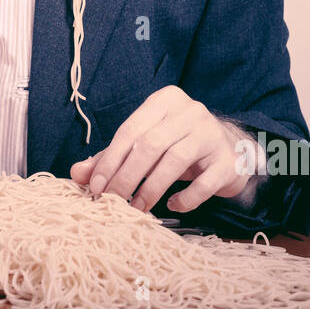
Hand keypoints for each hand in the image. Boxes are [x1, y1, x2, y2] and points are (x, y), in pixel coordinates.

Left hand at [68, 86, 261, 214]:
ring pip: (174, 160)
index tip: (95, 187)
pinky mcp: (228, 160)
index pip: (130, 130)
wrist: (231, 149)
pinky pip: (203, 183)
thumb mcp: (147, 144)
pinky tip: (173, 205)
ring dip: (150, 189)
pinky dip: (185, 198)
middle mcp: (190, 111)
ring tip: (137, 208)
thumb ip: (113, 156)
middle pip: (149, 144)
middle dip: (126, 177)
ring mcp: (212, 134)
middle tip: (112, 201)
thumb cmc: (180, 144)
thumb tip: (78, 173)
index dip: (110, 160)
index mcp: (165, 100)